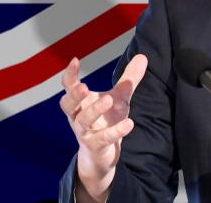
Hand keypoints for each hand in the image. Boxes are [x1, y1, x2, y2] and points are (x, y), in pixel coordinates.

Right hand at [59, 55, 147, 202]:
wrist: (102, 155)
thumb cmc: (106, 121)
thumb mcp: (119, 98)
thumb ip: (128, 79)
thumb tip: (142, 56)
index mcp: (80, 103)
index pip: (69, 87)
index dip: (69, 75)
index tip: (75, 60)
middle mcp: (78, 117)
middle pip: (68, 105)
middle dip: (74, 96)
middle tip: (85, 87)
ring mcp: (85, 133)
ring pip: (83, 121)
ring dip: (95, 110)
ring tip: (109, 99)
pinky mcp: (96, 147)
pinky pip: (102, 139)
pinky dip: (115, 131)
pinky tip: (129, 123)